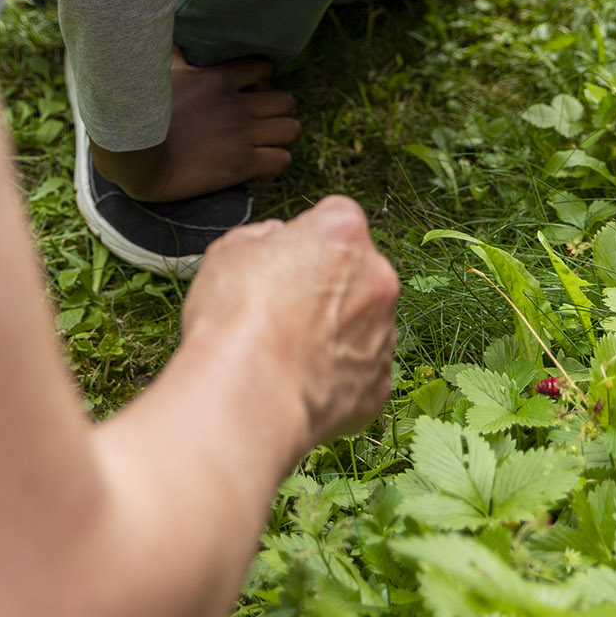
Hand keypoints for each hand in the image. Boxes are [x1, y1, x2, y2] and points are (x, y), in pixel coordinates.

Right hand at [92, 48, 300, 200]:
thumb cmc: (140, 114)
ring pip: (291, 129)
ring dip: (281, 137)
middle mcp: (235, 105)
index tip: (250, 93)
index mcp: (217, 80)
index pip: (264, 67)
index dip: (263, 80)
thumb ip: (173, 57)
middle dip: (278, 112)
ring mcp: (240, 134)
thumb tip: (172, 42)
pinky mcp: (240, 164)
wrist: (133, 155)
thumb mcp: (159, 75)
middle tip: (261, 123)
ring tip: (266, 144)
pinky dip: (276, 163)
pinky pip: (281, 161)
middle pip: (286, 101)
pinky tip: (260, 166)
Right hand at [182, 196, 399, 451]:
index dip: (305, 239)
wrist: (250, 398)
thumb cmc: (236, 320)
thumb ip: (265, 237)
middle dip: (329, 284)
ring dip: (336, 330)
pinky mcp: (379, 384)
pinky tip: (301, 383)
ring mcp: (384, 334)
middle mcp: (378, 278)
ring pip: (363, 321)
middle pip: (357, 270)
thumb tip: (276, 244)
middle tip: (284, 310)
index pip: (334, 218)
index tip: (282, 261)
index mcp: (344, 233)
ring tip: (288, 353)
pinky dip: (339, 376)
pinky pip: (362, 371)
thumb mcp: (231, 250)